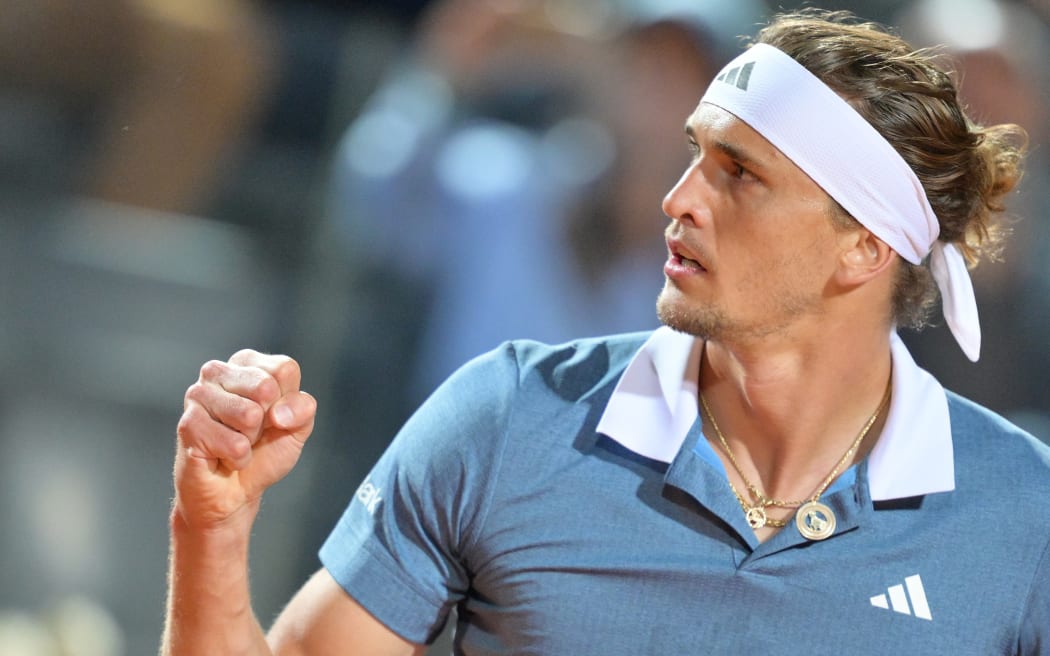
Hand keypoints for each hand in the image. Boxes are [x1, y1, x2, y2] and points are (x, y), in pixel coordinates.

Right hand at [173, 350, 316, 529]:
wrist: (236, 491)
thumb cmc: (265, 451)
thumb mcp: (298, 427)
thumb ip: (303, 408)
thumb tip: (279, 413)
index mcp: (247, 363)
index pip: (284, 369)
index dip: (288, 402)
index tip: (273, 416)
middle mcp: (217, 371)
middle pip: (266, 387)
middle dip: (267, 421)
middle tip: (252, 432)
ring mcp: (198, 395)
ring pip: (249, 414)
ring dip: (250, 440)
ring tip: (236, 442)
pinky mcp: (187, 424)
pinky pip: (235, 444)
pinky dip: (238, 459)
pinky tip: (222, 456)